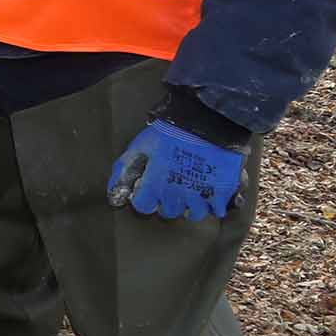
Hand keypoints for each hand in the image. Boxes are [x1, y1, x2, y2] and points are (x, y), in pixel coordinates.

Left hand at [107, 119, 245, 220]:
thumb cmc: (171, 131)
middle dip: (167, 200)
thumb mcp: (140, 145)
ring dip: (191, 204)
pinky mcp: (222, 193)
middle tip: (172, 184)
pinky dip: (214, 204)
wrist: (208, 122)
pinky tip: (210, 190)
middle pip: (168, 211)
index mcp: (155, 185)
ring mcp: (200, 196)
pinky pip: (217, 210)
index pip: (143, 206)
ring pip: (193, 214)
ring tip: (192, 188)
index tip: (149, 188)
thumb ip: (124, 168)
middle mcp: (176, 195)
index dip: (144, 197)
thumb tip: (112, 190)